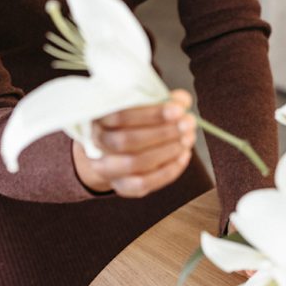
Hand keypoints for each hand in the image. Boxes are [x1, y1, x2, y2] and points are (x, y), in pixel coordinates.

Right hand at [73, 89, 196, 197]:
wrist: (114, 149)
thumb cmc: (132, 121)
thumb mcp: (142, 104)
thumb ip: (161, 100)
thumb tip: (182, 100)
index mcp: (98, 116)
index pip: (121, 116)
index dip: (152, 114)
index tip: (178, 109)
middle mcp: (98, 142)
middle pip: (126, 140)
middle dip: (162, 132)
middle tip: (187, 124)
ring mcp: (107, 167)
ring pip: (134, 164)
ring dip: (167, 151)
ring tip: (187, 139)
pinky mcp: (121, 185)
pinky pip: (143, 183)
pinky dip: (167, 171)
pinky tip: (183, 156)